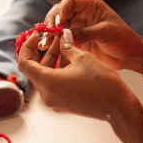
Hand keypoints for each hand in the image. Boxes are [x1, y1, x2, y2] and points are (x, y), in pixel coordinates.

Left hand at [19, 30, 142, 142]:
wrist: (118, 107)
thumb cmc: (101, 82)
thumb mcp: (82, 57)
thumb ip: (67, 46)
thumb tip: (62, 35)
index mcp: (48, 82)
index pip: (24, 63)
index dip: (27, 47)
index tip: (36, 35)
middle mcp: (47, 94)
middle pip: (35, 68)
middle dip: (43, 50)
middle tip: (54, 35)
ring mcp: (55, 100)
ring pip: (45, 74)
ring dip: (52, 58)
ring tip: (64, 43)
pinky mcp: (63, 102)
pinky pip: (53, 82)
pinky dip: (57, 68)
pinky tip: (69, 56)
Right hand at [40, 0, 142, 74]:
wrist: (131, 55)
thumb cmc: (124, 38)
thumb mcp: (105, 32)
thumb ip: (85, 32)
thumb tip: (64, 34)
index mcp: (91, 5)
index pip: (69, 2)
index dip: (60, 11)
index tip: (57, 24)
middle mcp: (82, 13)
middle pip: (60, 12)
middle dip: (51, 22)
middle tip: (46, 35)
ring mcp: (79, 26)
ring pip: (58, 26)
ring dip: (50, 33)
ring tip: (44, 44)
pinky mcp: (77, 39)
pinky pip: (62, 38)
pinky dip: (54, 42)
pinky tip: (47, 49)